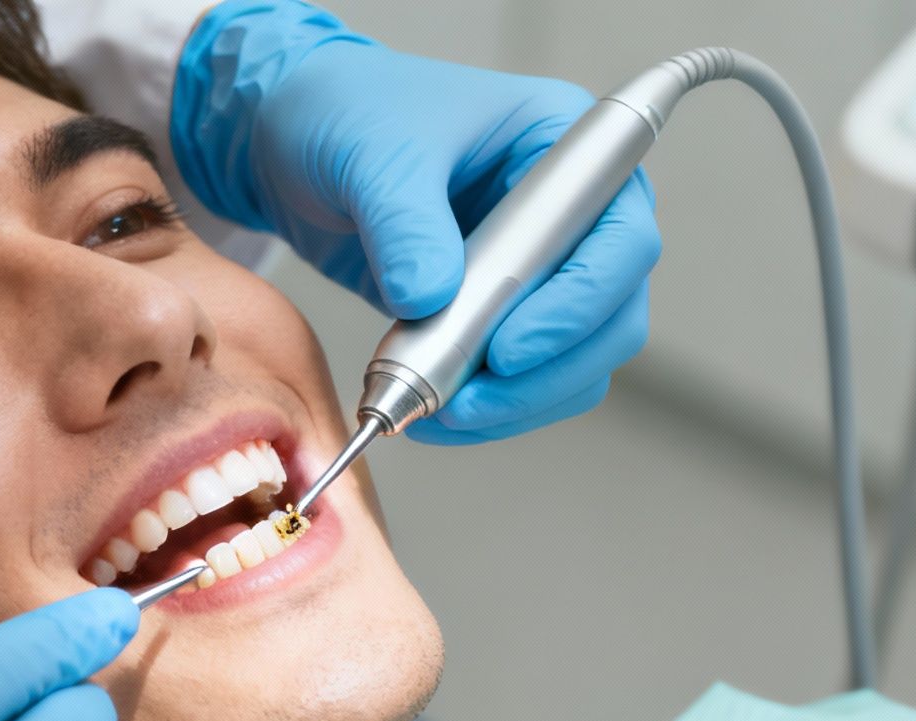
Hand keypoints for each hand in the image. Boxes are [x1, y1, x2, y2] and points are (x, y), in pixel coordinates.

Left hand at [171, 1, 659, 443]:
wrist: (295, 146)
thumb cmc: (345, 114)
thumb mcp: (370, 155)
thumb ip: (404, 225)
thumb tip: (432, 301)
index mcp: (561, 143)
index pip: (620, 235)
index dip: (580, 302)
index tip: (510, 349)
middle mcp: (569, 209)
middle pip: (613, 314)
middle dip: (549, 371)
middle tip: (470, 401)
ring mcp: (539, 266)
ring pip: (576, 361)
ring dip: (518, 403)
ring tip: (439, 412)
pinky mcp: (500, 313)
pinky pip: (524, 380)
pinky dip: (489, 409)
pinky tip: (432, 412)